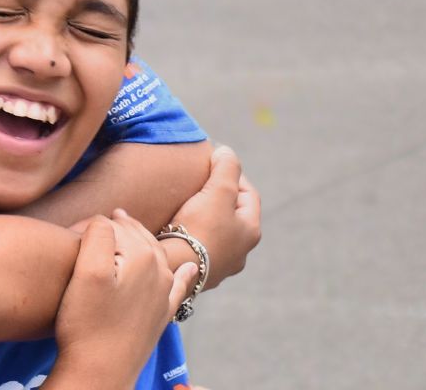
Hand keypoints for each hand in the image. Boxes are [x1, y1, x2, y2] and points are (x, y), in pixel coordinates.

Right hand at [52, 211, 196, 379]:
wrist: (99, 372)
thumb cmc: (86, 323)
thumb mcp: (86, 270)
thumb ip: (98, 233)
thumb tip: (106, 219)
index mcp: (143, 256)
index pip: (115, 224)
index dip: (92, 225)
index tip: (72, 232)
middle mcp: (160, 271)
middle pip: (138, 236)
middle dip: (120, 227)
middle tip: (96, 225)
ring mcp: (163, 294)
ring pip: (156, 255)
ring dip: (143, 241)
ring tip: (127, 230)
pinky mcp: (161, 314)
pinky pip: (177, 286)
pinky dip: (182, 274)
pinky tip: (187, 269)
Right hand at [168, 144, 262, 285]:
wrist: (174, 268)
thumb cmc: (200, 228)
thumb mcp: (219, 190)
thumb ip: (226, 167)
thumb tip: (226, 152)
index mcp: (251, 232)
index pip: (249, 194)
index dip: (234, 175)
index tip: (215, 164)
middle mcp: (240, 253)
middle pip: (232, 215)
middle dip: (219, 198)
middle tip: (200, 184)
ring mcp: (220, 266)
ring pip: (215, 233)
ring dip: (205, 218)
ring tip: (186, 206)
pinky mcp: (198, 274)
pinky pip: (198, 247)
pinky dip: (192, 235)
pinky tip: (176, 229)